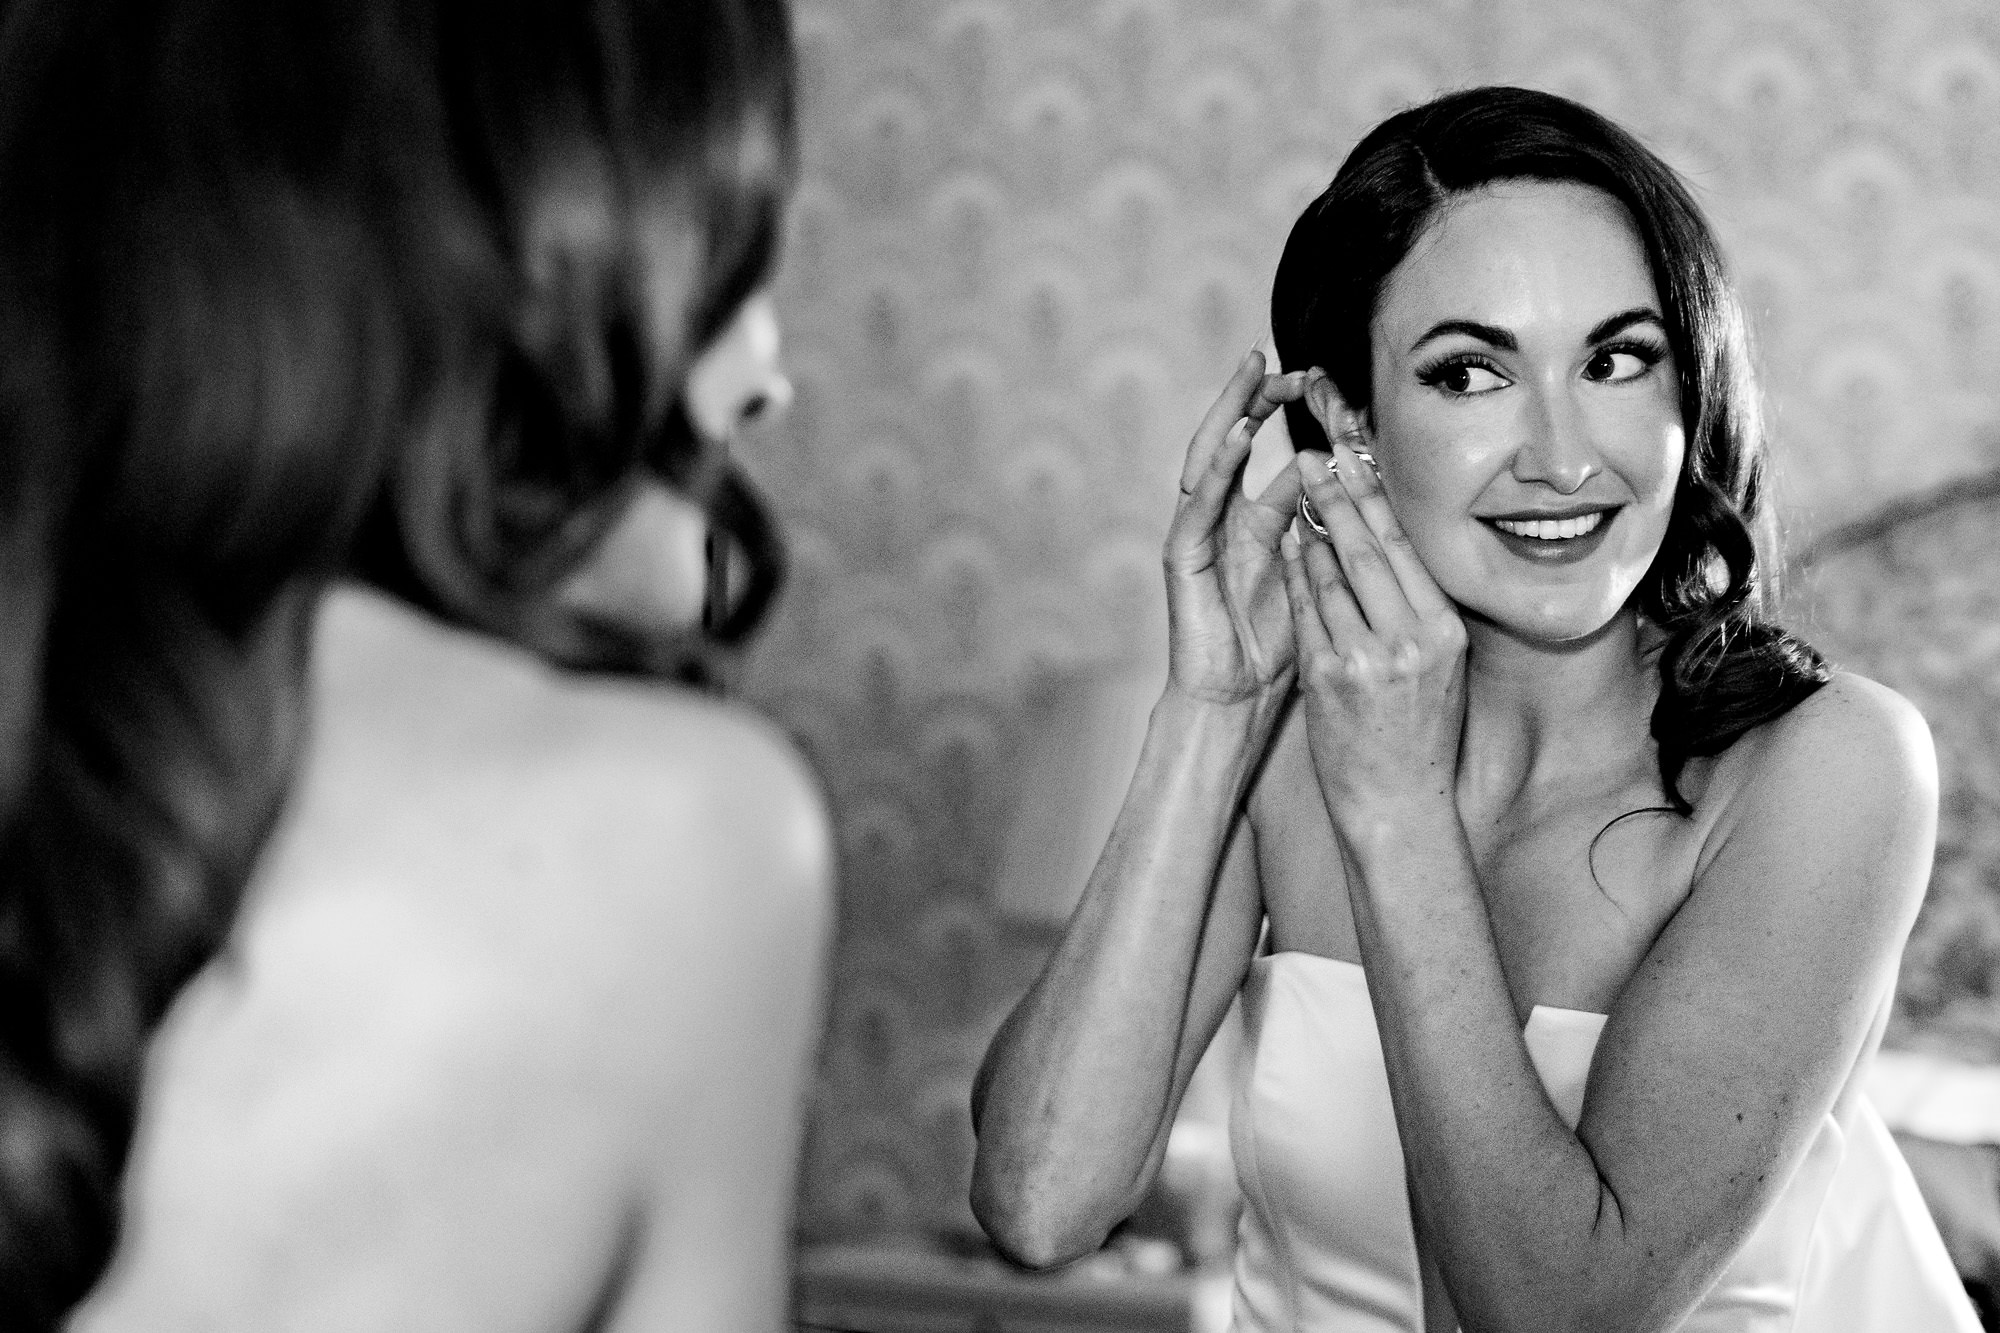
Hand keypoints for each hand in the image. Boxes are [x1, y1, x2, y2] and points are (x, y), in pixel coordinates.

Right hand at [1163, 350, 1309, 706]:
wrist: (1235, 700)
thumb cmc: (1278, 650)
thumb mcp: (1314, 578)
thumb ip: (1325, 533)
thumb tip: (1355, 489)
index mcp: (1254, 523)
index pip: (1276, 455)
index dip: (1297, 423)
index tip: (1326, 383)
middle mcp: (1221, 519)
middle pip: (1235, 442)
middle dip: (1255, 397)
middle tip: (1279, 357)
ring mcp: (1197, 533)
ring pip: (1209, 457)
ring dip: (1231, 413)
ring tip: (1253, 373)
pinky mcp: (1181, 554)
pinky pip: (1198, 501)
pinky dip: (1216, 465)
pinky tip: (1236, 435)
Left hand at [1280, 432, 1467, 823]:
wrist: (1397, 803)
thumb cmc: (1419, 734)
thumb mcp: (1441, 668)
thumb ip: (1421, 613)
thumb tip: (1392, 547)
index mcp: (1445, 631)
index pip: (1406, 550)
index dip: (1378, 499)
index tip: (1358, 459)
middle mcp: (1410, 639)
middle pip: (1367, 550)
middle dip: (1338, 496)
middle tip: (1315, 455)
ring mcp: (1366, 658)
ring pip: (1330, 575)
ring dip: (1311, 529)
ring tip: (1297, 492)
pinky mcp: (1326, 677)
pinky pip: (1305, 610)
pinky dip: (1294, 573)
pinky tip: (1286, 544)